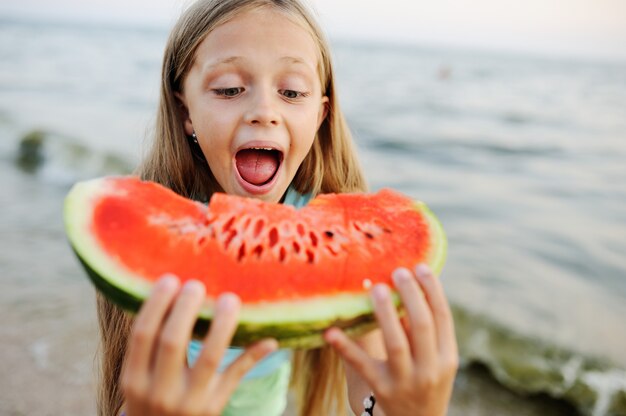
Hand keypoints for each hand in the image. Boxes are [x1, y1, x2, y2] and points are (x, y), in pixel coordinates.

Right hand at [121, 275, 277, 415]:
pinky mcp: (214, 407)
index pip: (143, 335)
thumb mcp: (139, 379)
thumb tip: (164, 292)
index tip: (169, 279)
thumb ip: (147, 346)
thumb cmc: (152, 399)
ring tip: (230, 299)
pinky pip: (236, 376)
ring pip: (209, 357)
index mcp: (134, 379)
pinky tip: (269, 339)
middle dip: (185, 308)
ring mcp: (189, 401)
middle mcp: (160, 391)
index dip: (155, 304)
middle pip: (172, 341)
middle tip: (196, 284)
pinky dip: (253, 356)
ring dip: (222, 325)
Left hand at [325, 264, 457, 415]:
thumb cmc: (422, 382)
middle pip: (422, 324)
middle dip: (410, 295)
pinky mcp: (381, 390)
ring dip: (384, 313)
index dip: (432, 289)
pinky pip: (361, 365)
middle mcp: (430, 369)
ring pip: (395, 343)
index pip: (443, 317)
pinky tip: (331, 331)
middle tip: (397, 271)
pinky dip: (346, 347)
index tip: (419, 266)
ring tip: (375, 287)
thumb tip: (402, 288)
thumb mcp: (433, 360)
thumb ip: (419, 330)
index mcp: (447, 356)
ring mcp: (406, 381)